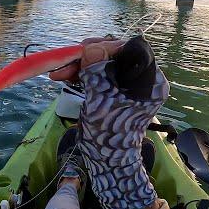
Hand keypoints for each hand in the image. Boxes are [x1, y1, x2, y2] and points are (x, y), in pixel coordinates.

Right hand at [51, 35, 169, 208]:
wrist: (107, 163)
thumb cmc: (108, 135)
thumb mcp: (100, 99)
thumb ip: (97, 70)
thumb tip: (91, 45)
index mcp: (150, 81)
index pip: (131, 49)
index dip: (107, 45)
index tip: (84, 49)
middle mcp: (143, 81)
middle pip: (116, 55)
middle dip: (89, 56)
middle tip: (67, 59)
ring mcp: (129, 88)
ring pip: (105, 65)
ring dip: (81, 66)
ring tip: (58, 72)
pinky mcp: (116, 94)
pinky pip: (100, 77)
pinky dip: (83, 76)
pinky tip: (64, 77)